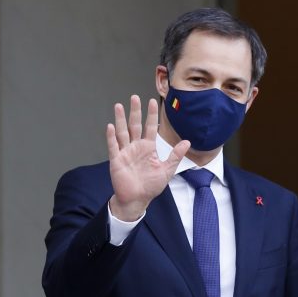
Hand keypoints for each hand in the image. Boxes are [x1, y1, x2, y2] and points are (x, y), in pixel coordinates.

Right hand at [107, 95, 189, 220]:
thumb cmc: (151, 186)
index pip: (150, 127)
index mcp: (148, 148)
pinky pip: (113, 146)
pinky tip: (110, 126)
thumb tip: (187, 142)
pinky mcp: (117, 160)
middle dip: (135, 111)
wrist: (138, 199)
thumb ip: (176, 155)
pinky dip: (111, 137)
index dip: (151, 115)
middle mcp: (136, 147)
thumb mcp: (167, 170)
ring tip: (118, 106)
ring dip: (120, 119)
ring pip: (122, 132)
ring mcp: (125, 152)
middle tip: (134, 97)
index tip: (153, 101)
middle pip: (134, 125)